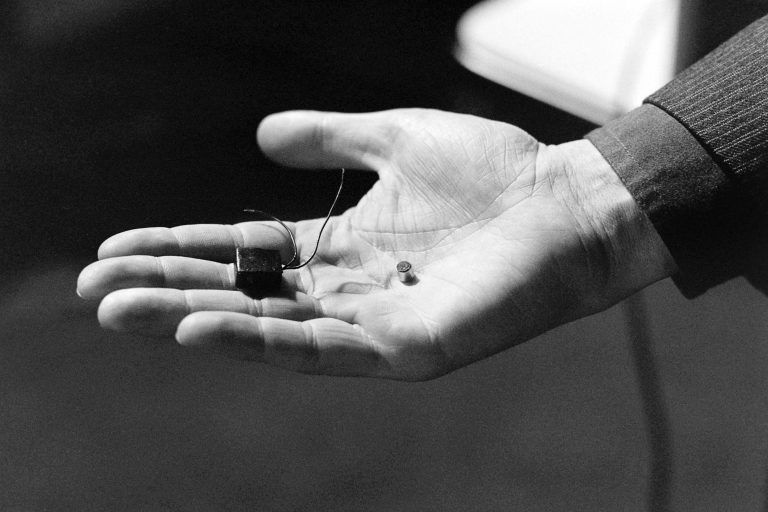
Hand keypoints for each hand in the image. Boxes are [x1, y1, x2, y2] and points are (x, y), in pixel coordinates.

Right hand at [77, 109, 675, 379]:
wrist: (570, 200)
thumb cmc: (493, 170)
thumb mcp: (393, 137)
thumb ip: (330, 138)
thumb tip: (259, 137)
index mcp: (342, 245)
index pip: (245, 250)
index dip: (182, 246)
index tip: (117, 245)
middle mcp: (349, 289)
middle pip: (244, 293)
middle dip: (169, 289)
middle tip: (94, 289)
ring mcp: (376, 323)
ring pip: (270, 326)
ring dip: (193, 318)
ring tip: (123, 311)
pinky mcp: (408, 348)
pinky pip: (323, 349)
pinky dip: (259, 340)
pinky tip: (200, 328)